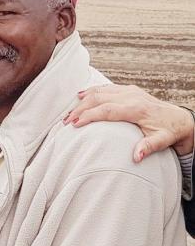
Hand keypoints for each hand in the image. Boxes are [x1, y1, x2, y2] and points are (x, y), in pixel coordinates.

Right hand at [66, 85, 194, 161]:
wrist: (180, 119)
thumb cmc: (169, 131)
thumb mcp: (161, 141)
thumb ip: (148, 147)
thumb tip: (136, 157)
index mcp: (137, 108)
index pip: (107, 110)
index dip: (89, 116)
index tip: (74, 125)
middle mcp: (131, 96)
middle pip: (99, 98)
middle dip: (80, 110)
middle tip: (65, 122)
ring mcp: (130, 91)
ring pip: (100, 91)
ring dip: (82, 102)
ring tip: (68, 114)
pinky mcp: (129, 90)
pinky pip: (106, 88)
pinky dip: (91, 91)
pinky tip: (80, 95)